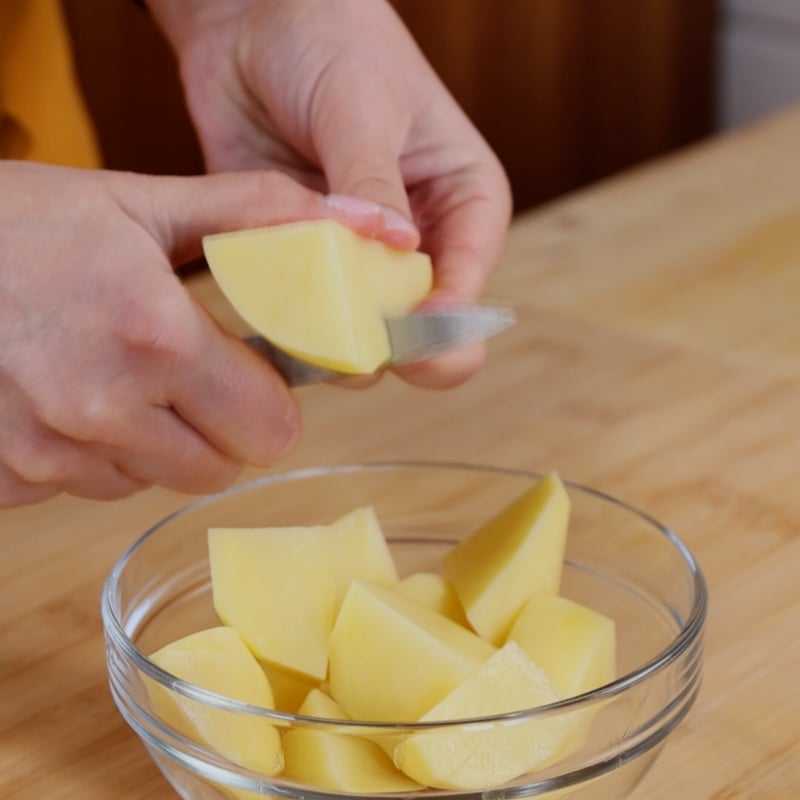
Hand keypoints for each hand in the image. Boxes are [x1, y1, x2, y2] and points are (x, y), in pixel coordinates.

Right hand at [0, 161, 397, 506]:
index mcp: (154, 338)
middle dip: (223, 427)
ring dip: (158, 442)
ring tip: (123, 375)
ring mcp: (49, 451)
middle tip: (194, 374)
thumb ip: (258, 215)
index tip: (255, 373)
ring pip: (154, 480)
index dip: (271, 403)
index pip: (269, 428)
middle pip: (220, 467)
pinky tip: (70, 397)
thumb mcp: (142, 201)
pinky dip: (96, 455)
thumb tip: (363, 225)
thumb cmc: (20, 222)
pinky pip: (88, 487)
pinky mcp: (8, 476)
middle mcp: (102, 408)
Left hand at [150, 0, 511, 387]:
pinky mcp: (303, 263)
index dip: (440, 323)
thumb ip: (374, 184)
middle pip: (418, 331)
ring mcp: (358, 261)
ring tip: (292, 314)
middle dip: (387, 345)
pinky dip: (279, 322)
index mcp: (463, 206)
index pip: (467, 285)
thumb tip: (394, 251)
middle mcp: (417, 245)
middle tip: (348, 339)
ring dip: (325, 338)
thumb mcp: (364, 107)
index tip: (403, 335)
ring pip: (355, 335)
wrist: (251, 21)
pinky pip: (297, 313)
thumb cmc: (332, 40)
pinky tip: (259, 309)